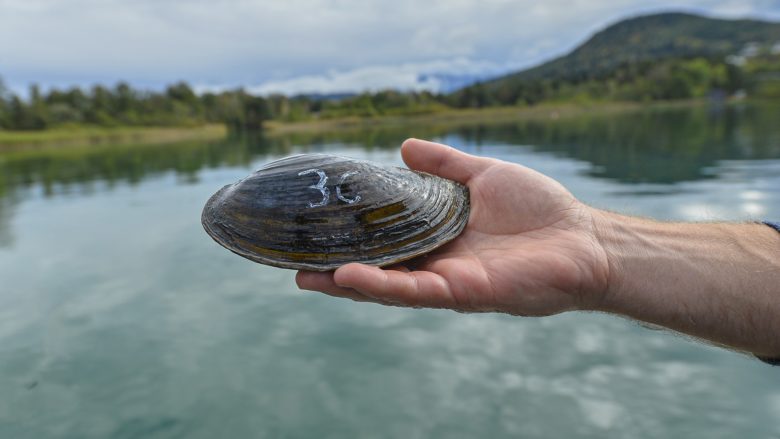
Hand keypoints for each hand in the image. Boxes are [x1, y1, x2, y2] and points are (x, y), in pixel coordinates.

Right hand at [296, 138, 610, 315]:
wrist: (583, 238)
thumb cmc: (539, 208)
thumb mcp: (482, 176)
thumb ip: (444, 165)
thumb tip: (402, 147)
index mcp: (437, 238)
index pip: (385, 239)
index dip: (351, 237)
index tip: (315, 230)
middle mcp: (436, 264)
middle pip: (378, 269)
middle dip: (335, 269)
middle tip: (293, 263)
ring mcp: (448, 281)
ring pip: (388, 285)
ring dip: (347, 282)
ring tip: (306, 276)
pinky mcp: (465, 292)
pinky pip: (416, 290)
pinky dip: (381, 284)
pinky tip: (349, 275)